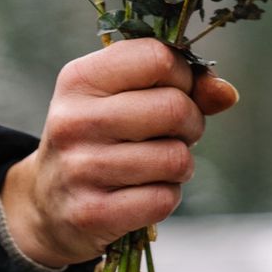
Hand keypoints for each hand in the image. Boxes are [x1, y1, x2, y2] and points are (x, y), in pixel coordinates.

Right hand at [0, 38, 238, 268]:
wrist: (45, 202)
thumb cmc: (98, 137)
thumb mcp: (121, 98)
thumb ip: (179, 86)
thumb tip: (226, 92)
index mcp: (80, 78)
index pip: (157, 57)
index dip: (182, 75)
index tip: (174, 90)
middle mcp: (75, 120)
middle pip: (174, 108)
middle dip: (191, 122)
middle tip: (176, 133)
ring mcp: (81, 168)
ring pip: (176, 157)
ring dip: (180, 163)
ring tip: (158, 164)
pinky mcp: (92, 213)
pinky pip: (164, 199)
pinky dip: (167, 196)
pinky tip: (144, 192)